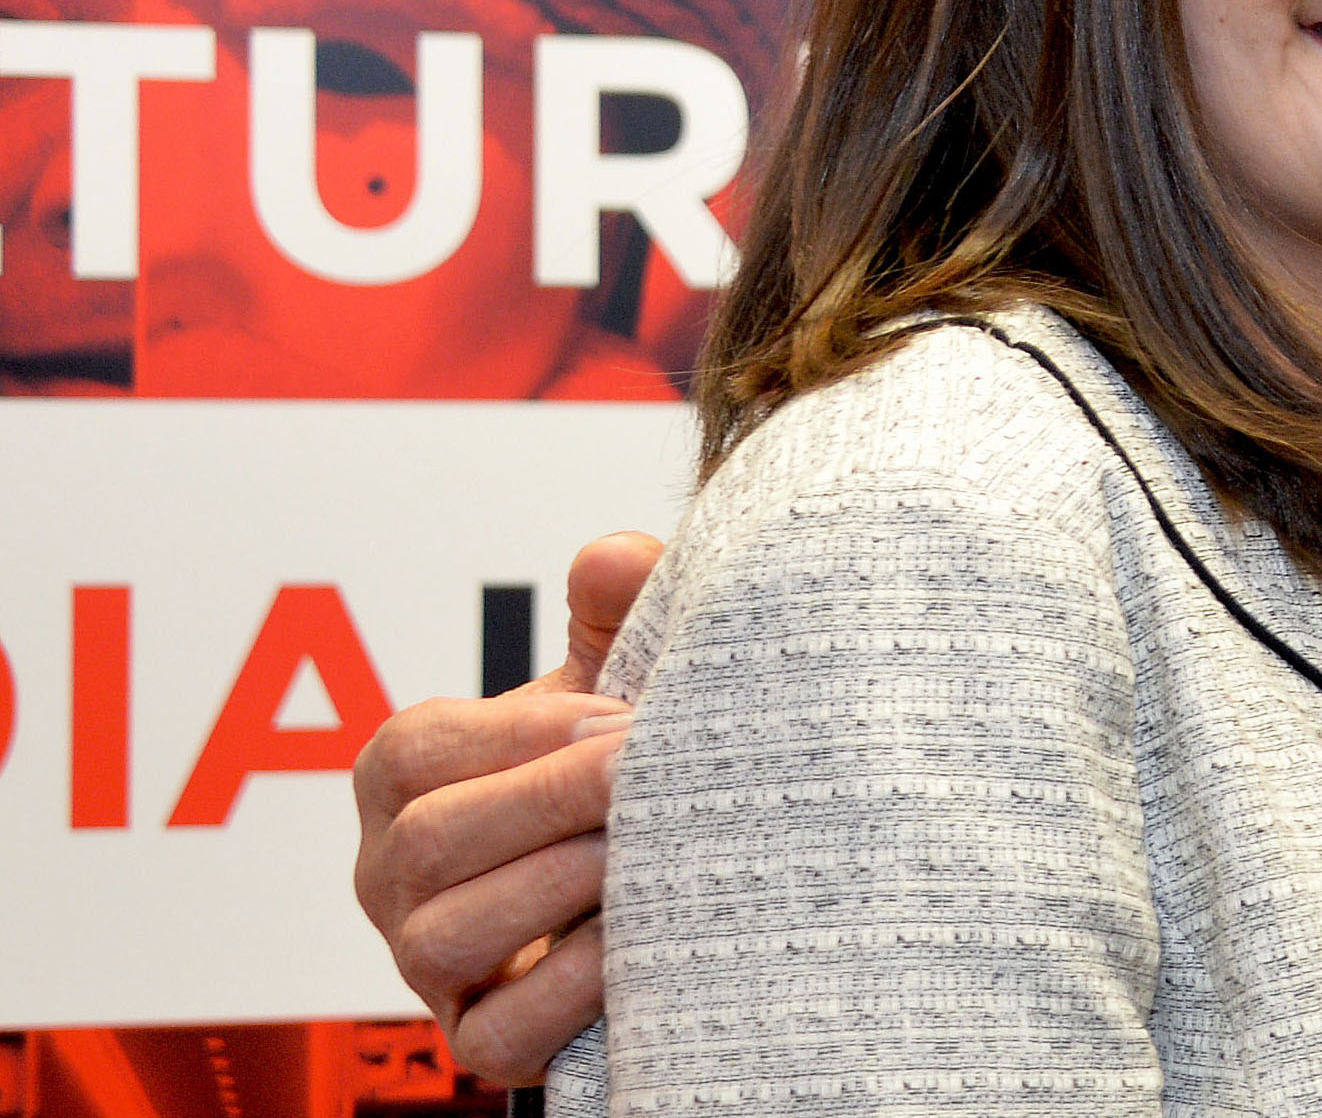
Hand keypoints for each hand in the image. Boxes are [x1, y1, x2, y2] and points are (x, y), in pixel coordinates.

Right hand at [351, 532, 661, 1082]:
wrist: (658, 872)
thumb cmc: (611, 764)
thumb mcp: (611, 676)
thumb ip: (616, 608)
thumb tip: (615, 556)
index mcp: (404, 777)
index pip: (416, 751)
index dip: (521, 733)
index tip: (624, 714)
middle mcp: (390, 874)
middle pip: (428, 843)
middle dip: (549, 801)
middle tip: (649, 773)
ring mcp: (422, 963)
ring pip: (446, 938)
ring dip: (557, 889)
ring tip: (647, 850)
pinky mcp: (477, 1040)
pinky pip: (498, 1032)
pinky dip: (570, 989)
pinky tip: (641, 942)